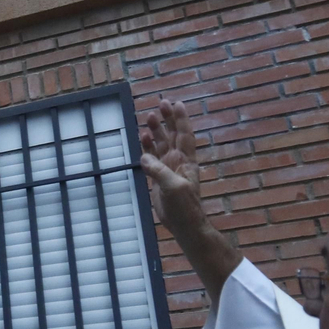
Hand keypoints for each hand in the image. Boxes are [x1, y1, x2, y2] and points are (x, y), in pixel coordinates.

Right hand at [139, 98, 204, 237]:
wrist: (184, 225)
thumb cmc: (184, 207)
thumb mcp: (173, 187)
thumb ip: (159, 170)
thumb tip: (144, 157)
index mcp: (186, 161)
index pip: (184, 135)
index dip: (181, 119)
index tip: (176, 103)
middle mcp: (178, 161)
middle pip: (172, 135)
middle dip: (167, 120)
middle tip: (160, 103)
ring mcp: (168, 169)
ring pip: (161, 145)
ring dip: (155, 131)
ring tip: (148, 117)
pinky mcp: (158, 178)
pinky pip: (151, 158)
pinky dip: (147, 148)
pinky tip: (143, 138)